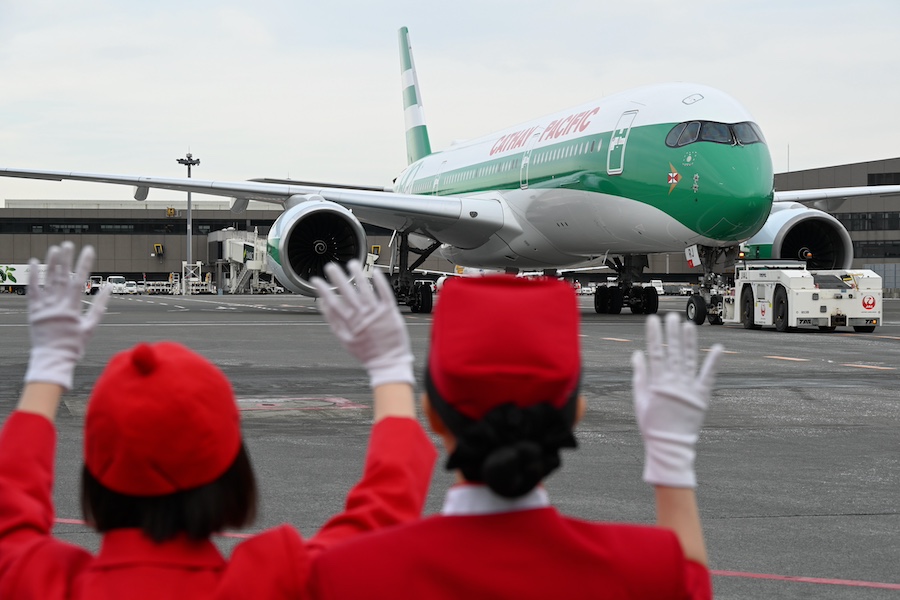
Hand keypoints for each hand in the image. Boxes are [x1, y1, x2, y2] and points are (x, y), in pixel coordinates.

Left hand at [25, 243, 110, 389]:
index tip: (88, 250)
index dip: (84, 264)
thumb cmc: (74, 345)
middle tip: (69, 244)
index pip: (79, 280)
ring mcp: (43, 307)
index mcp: (72, 309)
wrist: (53, 359)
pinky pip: (31, 290)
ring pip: (47, 280)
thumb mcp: (91, 326)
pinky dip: (33, 276)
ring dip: (51, 263)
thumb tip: (108, 287)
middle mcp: (56, 305)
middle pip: (61, 276)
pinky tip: (34, 262)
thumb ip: (99, 305)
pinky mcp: (33, 311)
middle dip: (66, 259)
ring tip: (55, 249)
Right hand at [311, 260, 413, 387]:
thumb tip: (323, 306)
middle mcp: (362, 316)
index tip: (316, 281)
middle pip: (347, 293)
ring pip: (365, 289)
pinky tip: (376, 272)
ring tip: (352, 264)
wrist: (388, 362)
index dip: (323, 290)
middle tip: (331, 266)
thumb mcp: (345, 340)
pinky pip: (385, 294)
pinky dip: (380, 282)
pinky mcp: (389, 312)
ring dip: (358, 275)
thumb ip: (334, 322)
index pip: (333, 303)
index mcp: (350, 323)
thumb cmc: (368, 353)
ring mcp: (376, 313)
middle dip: (338, 278)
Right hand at [631, 312, 722, 487]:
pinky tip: (718, 348)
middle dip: (672, 332)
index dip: (654, 335)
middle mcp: (674, 383)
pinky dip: (714, 362)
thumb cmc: (652, 425)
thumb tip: (637, 354)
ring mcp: (689, 388)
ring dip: (689, 341)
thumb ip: (640, 376)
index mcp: (657, 383)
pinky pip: (708, 376)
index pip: (655, 353)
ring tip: (689, 325)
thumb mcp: (640, 400)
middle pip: (673, 352)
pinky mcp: (702, 396)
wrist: (669, 445)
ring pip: (689, 359)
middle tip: (672, 316)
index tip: (652, 320)